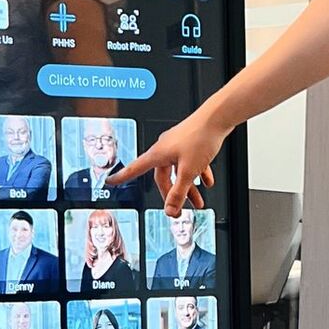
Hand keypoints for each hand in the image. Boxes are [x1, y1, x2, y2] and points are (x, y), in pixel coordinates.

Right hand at [108, 105, 228, 213]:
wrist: (217, 118)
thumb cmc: (200, 137)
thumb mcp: (188, 172)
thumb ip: (179, 193)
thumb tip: (170, 209)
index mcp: (158, 154)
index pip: (135, 168)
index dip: (122, 176)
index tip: (111, 181)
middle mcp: (165, 148)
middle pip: (163, 176)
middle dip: (172, 194)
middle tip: (177, 208)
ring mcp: (178, 145)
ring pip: (179, 171)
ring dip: (188, 187)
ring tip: (198, 201)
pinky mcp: (191, 143)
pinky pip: (191, 162)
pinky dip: (198, 174)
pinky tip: (207, 182)